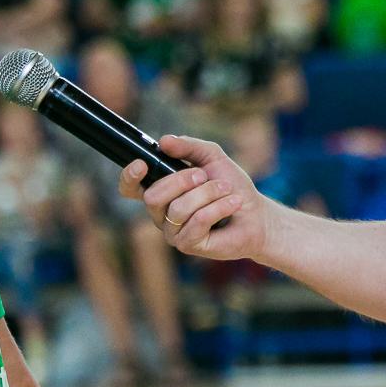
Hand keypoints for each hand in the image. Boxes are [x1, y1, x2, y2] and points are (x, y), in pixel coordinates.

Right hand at [119, 135, 266, 260]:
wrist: (256, 214)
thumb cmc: (231, 186)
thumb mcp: (212, 157)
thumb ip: (188, 147)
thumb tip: (164, 141)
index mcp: (160, 191)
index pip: (130, 188)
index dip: (129, 177)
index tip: (142, 164)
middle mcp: (160, 213)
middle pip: (153, 196)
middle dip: (181, 180)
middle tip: (203, 176)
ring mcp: (172, 231)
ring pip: (178, 208)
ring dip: (207, 193)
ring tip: (226, 190)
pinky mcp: (188, 245)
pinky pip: (197, 222)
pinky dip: (219, 208)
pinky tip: (233, 204)